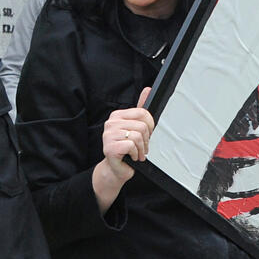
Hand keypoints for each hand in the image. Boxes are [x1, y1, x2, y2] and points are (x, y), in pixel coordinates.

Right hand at [93, 87, 154, 212]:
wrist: (117, 169)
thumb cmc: (127, 149)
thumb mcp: (136, 127)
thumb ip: (141, 109)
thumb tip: (148, 90)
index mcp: (117, 116)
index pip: (143, 113)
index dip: (150, 126)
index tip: (146, 134)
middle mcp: (110, 123)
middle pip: (142, 126)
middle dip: (146, 140)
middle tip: (141, 147)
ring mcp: (108, 135)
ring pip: (138, 136)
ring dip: (142, 149)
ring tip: (137, 153)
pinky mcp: (110, 147)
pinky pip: (132, 146)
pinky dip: (136, 154)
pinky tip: (131, 157)